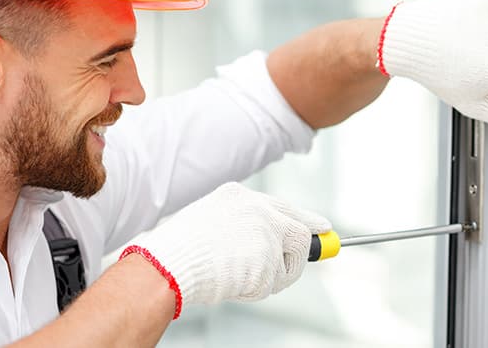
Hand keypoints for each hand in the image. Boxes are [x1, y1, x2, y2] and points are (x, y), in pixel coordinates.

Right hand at [120, 182, 330, 316]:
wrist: (165, 264)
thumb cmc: (178, 250)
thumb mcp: (211, 223)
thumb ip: (244, 228)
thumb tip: (274, 246)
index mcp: (239, 196)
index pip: (283, 206)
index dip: (305, 218)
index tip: (322, 228)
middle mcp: (257, 209)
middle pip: (298, 232)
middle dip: (298, 254)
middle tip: (298, 264)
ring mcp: (264, 233)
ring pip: (288, 263)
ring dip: (270, 277)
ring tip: (235, 277)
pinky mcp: (266, 260)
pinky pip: (274, 284)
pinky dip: (257, 291)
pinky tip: (232, 283)